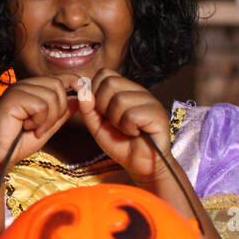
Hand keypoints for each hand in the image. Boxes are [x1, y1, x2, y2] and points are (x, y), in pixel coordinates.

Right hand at [0, 73, 83, 172]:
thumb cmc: (17, 143)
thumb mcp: (46, 127)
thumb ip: (61, 113)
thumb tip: (79, 99)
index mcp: (31, 88)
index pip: (59, 78)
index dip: (74, 84)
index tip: (82, 96)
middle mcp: (24, 85)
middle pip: (58, 85)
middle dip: (58, 110)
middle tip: (43, 127)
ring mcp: (17, 89)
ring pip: (52, 96)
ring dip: (48, 119)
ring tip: (34, 129)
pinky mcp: (13, 98)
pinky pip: (41, 105)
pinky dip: (39, 121)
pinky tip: (27, 127)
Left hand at [74, 68, 172, 187]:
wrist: (140, 165)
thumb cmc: (121, 145)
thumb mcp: (97, 126)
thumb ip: (87, 108)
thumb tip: (81, 87)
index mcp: (124, 90)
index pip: (104, 73)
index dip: (96, 92)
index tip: (101, 112)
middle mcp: (138, 90)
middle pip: (110, 82)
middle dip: (103, 106)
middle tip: (114, 122)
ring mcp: (150, 100)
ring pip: (120, 99)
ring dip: (117, 120)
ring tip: (125, 129)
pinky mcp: (157, 114)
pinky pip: (132, 114)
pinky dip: (128, 128)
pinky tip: (135, 133)